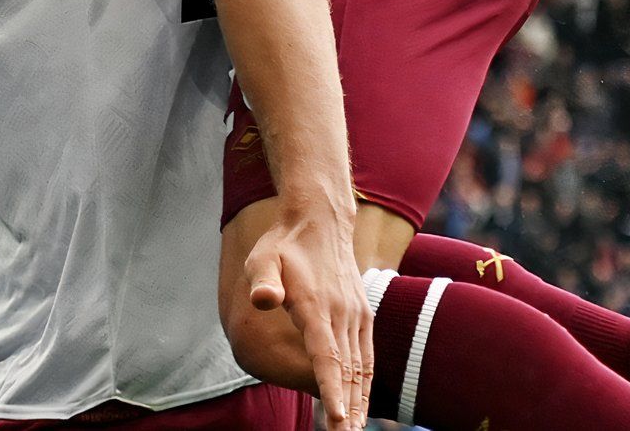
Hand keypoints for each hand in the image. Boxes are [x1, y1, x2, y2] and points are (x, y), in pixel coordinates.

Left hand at [242, 202, 371, 430]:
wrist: (320, 220)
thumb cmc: (285, 244)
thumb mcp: (263, 257)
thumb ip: (263, 280)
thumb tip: (262, 299)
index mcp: (318, 306)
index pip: (327, 355)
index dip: (332, 389)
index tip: (338, 417)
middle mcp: (343, 314)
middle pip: (348, 369)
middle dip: (349, 407)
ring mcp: (357, 314)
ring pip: (362, 366)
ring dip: (360, 398)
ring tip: (355, 429)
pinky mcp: (363, 314)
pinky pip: (367, 354)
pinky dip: (366, 380)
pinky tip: (362, 400)